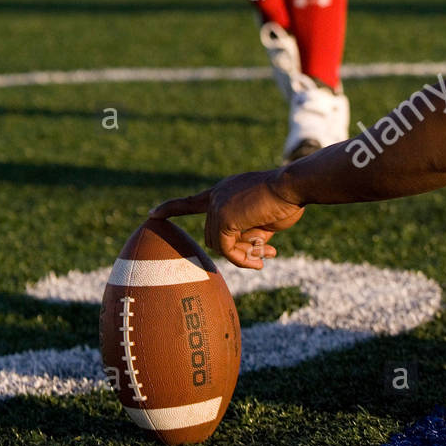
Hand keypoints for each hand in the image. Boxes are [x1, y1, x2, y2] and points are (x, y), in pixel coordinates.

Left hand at [151, 168, 304, 268]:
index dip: (170, 208)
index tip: (152, 214)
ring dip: (241, 255)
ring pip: (218, 244)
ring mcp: (217, 205)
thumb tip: (243, 254)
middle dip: (235, 250)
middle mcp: (216, 196)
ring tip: (264, 255)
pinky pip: (226, 248)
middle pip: (213, 236)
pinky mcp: (223, 217)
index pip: (190, 202)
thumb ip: (247, 233)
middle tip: (261, 256)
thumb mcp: (263, 219)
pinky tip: (260, 260)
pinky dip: (242, 259)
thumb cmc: (285, 200)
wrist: (292, 186)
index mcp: (223, 191)